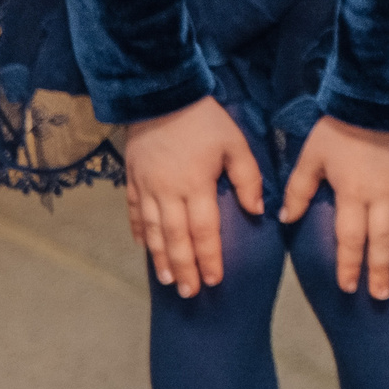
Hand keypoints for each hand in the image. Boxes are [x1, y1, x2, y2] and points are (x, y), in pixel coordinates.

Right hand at [121, 94, 263, 297]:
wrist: (161, 96)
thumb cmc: (205, 121)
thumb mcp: (236, 144)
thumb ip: (248, 178)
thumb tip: (256, 210)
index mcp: (196, 186)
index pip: (204, 231)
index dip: (209, 257)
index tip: (214, 280)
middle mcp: (167, 193)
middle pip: (175, 238)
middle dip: (183, 268)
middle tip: (188, 292)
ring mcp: (145, 187)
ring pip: (151, 231)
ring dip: (159, 257)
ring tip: (166, 279)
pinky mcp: (131, 179)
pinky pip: (133, 211)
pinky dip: (137, 231)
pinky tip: (142, 246)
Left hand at [279, 117, 388, 298]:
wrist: (376, 98)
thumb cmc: (337, 128)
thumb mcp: (310, 157)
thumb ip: (298, 189)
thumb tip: (284, 218)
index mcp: (353, 195)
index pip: (351, 239)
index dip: (349, 265)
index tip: (349, 287)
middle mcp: (382, 195)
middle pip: (383, 240)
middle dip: (382, 270)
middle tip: (383, 296)